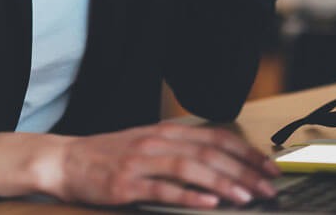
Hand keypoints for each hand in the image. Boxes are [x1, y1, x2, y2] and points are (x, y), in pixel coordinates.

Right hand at [0, 124, 279, 207]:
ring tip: (246, 197)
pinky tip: (208, 204)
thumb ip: (178, 149)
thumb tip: (218, 162)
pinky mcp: (127, 183)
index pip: (216, 136)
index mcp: (165, 131)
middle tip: (268, 187)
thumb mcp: (147, 143)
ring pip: (191, 168)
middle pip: (210, 153)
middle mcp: (157, 141)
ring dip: (222, 183)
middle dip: (244, 171)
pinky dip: (188, 197)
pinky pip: (163, 189)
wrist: (66, 160)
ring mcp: (142, 161)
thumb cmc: (109, 155)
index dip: (246, 152)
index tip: (269, 166)